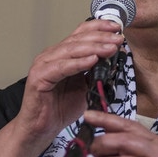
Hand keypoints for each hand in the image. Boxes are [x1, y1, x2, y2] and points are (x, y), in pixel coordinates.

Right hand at [12, 19, 124, 150]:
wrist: (41, 129)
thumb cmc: (60, 108)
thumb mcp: (85, 87)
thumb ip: (97, 72)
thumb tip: (115, 60)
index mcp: (62, 54)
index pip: (81, 33)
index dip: (99, 28)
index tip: (117, 28)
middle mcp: (51, 55)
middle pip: (78, 39)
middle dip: (101, 38)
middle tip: (118, 39)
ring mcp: (43, 65)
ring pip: (71, 50)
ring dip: (93, 48)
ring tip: (110, 48)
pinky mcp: (39, 78)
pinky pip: (61, 67)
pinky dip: (78, 63)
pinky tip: (92, 60)